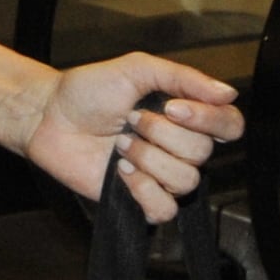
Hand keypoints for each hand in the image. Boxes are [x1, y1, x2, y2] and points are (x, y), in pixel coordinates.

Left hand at [22, 53, 240, 221]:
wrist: (50, 116)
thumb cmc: (90, 90)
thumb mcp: (138, 69)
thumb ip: (184, 78)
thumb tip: (229, 93)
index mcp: (187, 115)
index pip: (229, 125)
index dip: (209, 120)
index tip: (172, 107)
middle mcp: (180, 146)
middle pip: (203, 153)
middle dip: (161, 134)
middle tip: (131, 120)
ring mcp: (161, 175)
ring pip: (185, 181)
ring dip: (148, 159)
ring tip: (120, 144)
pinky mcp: (141, 199)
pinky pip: (165, 209)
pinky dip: (144, 190)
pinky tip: (121, 171)